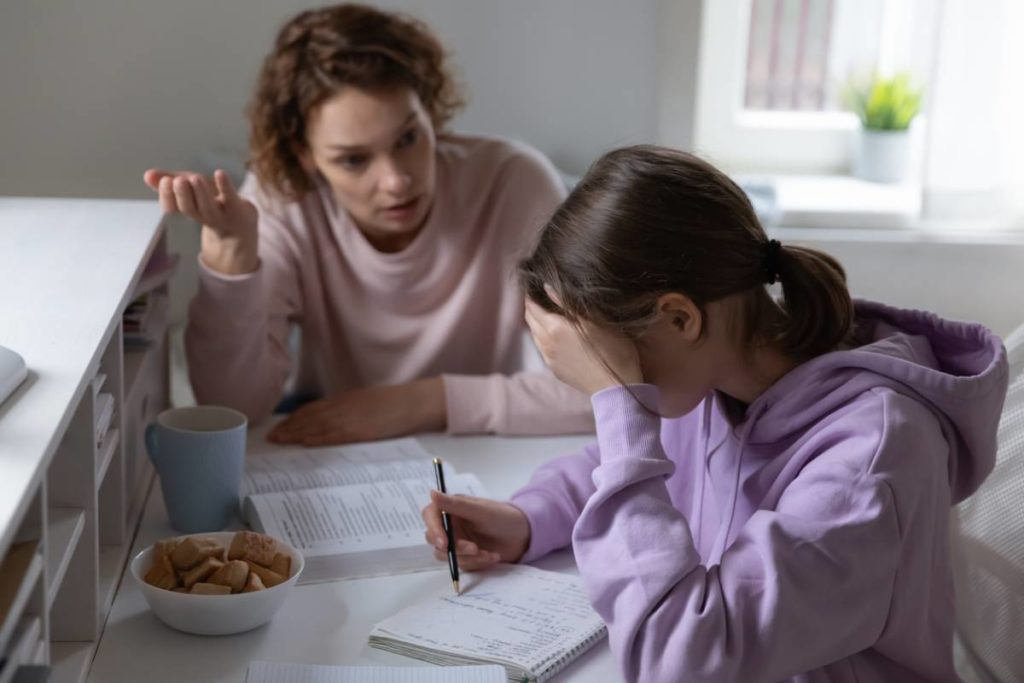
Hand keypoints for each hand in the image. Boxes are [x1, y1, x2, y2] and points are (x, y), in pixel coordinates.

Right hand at [143, 168, 258, 274]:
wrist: (243, 227)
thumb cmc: (212, 204)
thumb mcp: (191, 192)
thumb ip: (170, 183)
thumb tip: (147, 175)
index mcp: (189, 210)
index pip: (173, 208)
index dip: (167, 196)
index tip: (164, 181)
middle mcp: (203, 215)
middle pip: (190, 209)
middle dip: (182, 195)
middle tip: (177, 181)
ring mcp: (222, 214)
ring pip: (208, 207)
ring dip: (200, 193)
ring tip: (194, 178)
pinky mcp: (239, 209)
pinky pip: (231, 199)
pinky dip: (225, 187)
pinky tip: (219, 173)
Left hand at [266, 378, 446, 445]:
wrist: (413, 402)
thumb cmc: (393, 403)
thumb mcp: (365, 402)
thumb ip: (347, 410)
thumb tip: (330, 421)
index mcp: (344, 400)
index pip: (311, 409)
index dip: (293, 419)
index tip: (278, 427)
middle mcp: (343, 408)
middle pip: (309, 418)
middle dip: (288, 428)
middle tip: (271, 438)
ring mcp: (351, 419)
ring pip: (317, 426)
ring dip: (297, 434)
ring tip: (281, 442)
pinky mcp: (361, 431)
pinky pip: (336, 435)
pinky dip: (319, 438)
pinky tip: (306, 443)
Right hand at [421, 491, 530, 569]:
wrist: (523, 536)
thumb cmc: (503, 517)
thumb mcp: (480, 510)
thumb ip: (455, 504)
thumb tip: (432, 493)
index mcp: (451, 508)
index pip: (430, 516)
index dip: (434, 529)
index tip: (443, 542)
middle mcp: (450, 524)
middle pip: (435, 539)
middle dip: (455, 547)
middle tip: (474, 549)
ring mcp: (456, 541)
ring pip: (447, 555)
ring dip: (468, 557)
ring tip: (489, 553)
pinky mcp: (464, 556)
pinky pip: (461, 564)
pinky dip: (477, 562)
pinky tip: (493, 556)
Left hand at [523, 287, 641, 394]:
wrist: (615, 387)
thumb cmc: (612, 350)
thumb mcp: (595, 320)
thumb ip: (567, 302)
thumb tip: (547, 287)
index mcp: (554, 327)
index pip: (532, 306)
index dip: (532, 295)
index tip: (536, 286)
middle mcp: (546, 343)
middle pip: (530, 320)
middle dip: (533, 307)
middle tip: (541, 297)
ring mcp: (549, 359)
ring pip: (535, 335)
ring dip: (537, 322)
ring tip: (549, 313)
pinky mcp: (555, 370)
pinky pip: (543, 348)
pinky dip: (544, 337)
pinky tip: (557, 335)